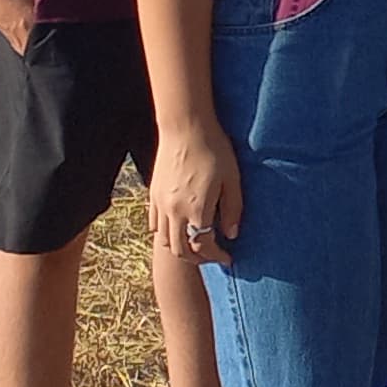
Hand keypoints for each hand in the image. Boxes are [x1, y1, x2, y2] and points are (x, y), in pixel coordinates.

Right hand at [147, 123, 242, 266]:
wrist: (186, 127)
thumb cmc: (215, 149)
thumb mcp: (233, 179)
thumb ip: (233, 210)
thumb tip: (231, 235)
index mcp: (196, 209)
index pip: (203, 247)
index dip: (217, 256)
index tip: (229, 257)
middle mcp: (174, 211)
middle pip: (181, 250)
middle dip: (198, 259)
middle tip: (213, 255)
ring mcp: (160, 204)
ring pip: (164, 240)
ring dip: (181, 248)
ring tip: (196, 243)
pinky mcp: (153, 194)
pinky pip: (154, 224)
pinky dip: (165, 233)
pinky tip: (179, 227)